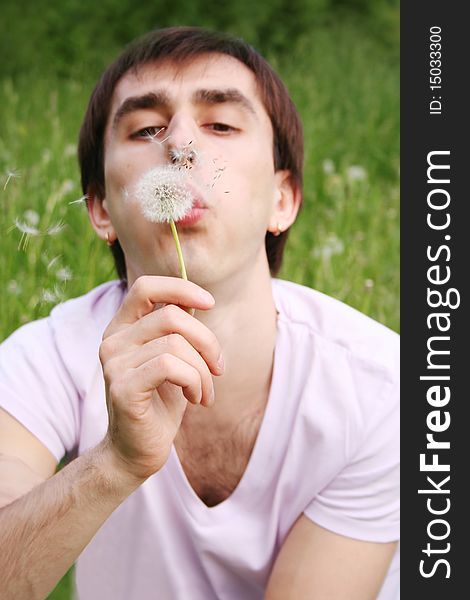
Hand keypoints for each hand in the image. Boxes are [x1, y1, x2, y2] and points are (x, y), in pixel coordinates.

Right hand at [99, 276, 223, 481]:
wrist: (138, 451)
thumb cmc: (160, 402)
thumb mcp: (174, 359)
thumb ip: (179, 331)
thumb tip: (199, 301)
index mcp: (123, 328)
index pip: (146, 287)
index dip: (181, 287)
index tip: (210, 302)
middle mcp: (112, 341)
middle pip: (172, 316)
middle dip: (207, 341)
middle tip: (218, 368)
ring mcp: (114, 364)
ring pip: (177, 344)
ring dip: (203, 371)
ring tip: (205, 392)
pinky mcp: (122, 388)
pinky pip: (171, 367)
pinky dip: (194, 381)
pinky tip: (195, 399)